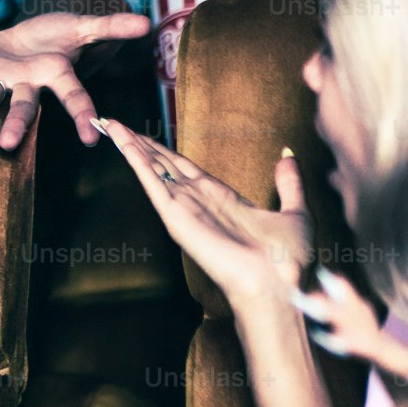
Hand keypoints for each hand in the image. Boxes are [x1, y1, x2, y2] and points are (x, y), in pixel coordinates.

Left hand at [0, 10, 151, 150]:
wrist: (28, 34)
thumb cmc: (57, 36)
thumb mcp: (83, 26)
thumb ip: (109, 26)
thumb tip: (145, 22)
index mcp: (55, 76)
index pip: (74, 98)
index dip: (82, 117)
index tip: (92, 137)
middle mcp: (26, 84)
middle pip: (24, 107)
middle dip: (17, 125)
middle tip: (9, 146)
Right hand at [101, 118, 310, 309]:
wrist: (278, 283)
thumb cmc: (287, 259)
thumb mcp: (296, 212)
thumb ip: (289, 183)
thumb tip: (288, 156)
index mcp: (221, 198)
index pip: (183, 166)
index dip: (163, 148)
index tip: (145, 134)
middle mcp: (198, 201)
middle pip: (161, 163)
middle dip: (139, 142)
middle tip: (116, 123)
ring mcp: (185, 208)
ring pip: (153, 168)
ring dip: (131, 145)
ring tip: (112, 125)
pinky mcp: (175, 215)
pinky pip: (152, 181)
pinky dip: (135, 159)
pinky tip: (122, 142)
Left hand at [297, 270, 407, 406]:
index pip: (401, 367)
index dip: (368, 342)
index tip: (335, 320)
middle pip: (374, 356)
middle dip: (347, 321)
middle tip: (320, 285)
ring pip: (374, 363)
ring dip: (352, 329)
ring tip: (332, 294)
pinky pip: (383, 375)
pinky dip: (367, 347)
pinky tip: (360, 329)